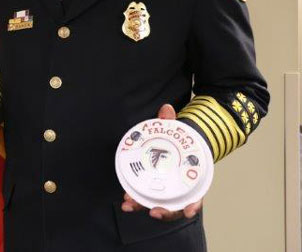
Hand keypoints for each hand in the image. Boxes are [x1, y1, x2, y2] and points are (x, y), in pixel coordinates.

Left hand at [120, 104, 203, 220]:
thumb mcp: (176, 131)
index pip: (195, 197)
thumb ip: (170, 121)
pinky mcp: (152, 189)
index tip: (189, 212)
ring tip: (129, 205)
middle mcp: (179, 189)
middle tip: (152, 211)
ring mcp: (165, 191)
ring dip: (143, 207)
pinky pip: (145, 198)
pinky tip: (126, 201)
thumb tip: (166, 108)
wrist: (175, 145)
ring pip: (157, 204)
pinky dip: (136, 200)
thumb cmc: (179, 142)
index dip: (193, 206)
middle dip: (165, 212)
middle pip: (174, 207)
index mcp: (190, 179)